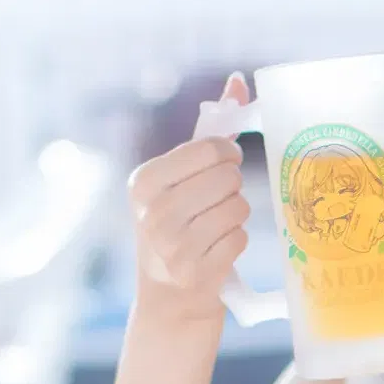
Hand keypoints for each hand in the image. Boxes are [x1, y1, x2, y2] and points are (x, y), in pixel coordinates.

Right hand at [127, 70, 251, 325]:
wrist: (168, 301)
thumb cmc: (179, 226)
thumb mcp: (178, 179)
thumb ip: (209, 130)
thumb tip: (241, 81)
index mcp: (143, 182)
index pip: (209, 149)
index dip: (228, 154)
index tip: (224, 164)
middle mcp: (153, 212)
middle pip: (228, 177)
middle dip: (231, 187)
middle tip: (216, 202)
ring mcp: (174, 246)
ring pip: (239, 207)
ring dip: (235, 216)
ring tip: (214, 227)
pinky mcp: (197, 273)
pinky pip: (240, 237)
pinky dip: (236, 242)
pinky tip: (217, 250)